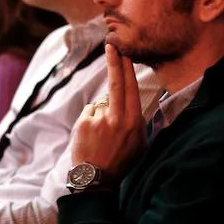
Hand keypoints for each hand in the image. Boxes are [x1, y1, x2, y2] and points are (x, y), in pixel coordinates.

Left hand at [69, 44, 144, 179]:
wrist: (96, 179)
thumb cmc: (121, 160)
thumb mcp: (140, 143)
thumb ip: (137, 121)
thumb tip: (129, 101)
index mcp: (133, 122)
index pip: (131, 89)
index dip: (127, 68)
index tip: (124, 52)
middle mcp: (116, 118)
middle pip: (116, 83)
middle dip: (114, 62)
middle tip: (111, 44)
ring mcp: (98, 119)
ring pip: (102, 103)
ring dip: (103, 113)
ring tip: (103, 135)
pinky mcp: (84, 123)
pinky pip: (90, 112)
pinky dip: (91, 120)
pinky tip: (93, 136)